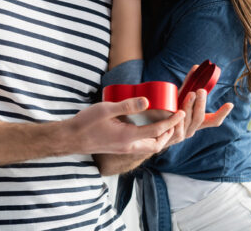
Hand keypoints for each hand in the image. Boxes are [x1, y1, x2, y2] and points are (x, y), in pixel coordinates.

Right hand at [67, 97, 185, 154]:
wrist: (71, 139)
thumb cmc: (86, 123)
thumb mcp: (106, 109)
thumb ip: (127, 105)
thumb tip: (148, 101)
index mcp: (127, 137)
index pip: (156, 131)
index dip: (171, 122)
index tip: (180, 112)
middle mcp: (129, 147)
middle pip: (157, 145)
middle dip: (169, 134)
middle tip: (175, 120)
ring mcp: (124, 149)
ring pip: (149, 147)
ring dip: (160, 138)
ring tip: (166, 124)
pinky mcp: (120, 148)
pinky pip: (141, 146)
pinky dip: (151, 139)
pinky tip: (149, 129)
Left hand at [164, 64, 233, 147]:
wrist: (150, 127)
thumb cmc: (168, 110)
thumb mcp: (180, 96)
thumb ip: (188, 83)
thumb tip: (196, 66)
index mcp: (197, 122)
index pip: (213, 121)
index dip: (222, 113)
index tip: (230, 104)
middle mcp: (192, 129)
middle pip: (200, 117)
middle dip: (202, 103)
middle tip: (201, 90)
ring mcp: (181, 135)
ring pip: (189, 121)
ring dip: (190, 107)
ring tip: (190, 94)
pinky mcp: (170, 137)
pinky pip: (176, 128)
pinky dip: (178, 119)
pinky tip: (177, 112)